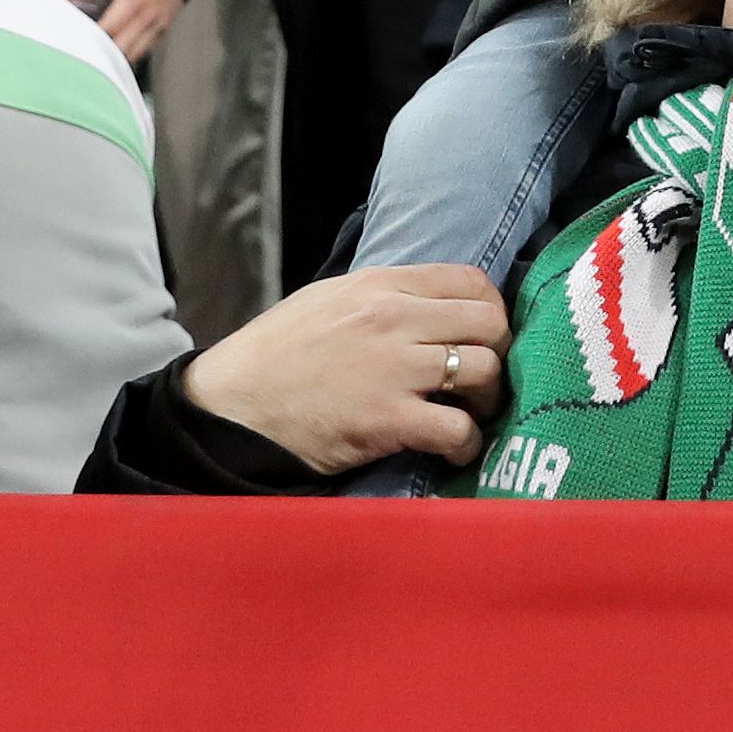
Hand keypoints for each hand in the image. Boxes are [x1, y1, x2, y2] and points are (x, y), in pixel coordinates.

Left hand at [71, 0, 187, 60]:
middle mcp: (148, 16)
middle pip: (121, 48)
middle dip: (101, 49)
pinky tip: (121, 43)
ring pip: (135, 53)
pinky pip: (147, 48)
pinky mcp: (165, 26)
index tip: (75, 33)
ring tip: (100, 46)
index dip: (89, 35)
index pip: (108, 29)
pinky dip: (132, 50)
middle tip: (84, 43)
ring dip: (117, 53)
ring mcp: (159, 24)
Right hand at [177, 266, 509, 473]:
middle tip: (483, 380)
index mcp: (379, 285)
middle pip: (489, 323)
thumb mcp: (327, 300)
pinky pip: (458, 429)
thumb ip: (381, 296)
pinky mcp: (388, 419)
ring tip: (470, 414)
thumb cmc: (276, 354)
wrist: (234, 405)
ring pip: (484, 371)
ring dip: (487, 399)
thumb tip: (429, 306)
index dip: (491, 310)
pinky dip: (467, 443)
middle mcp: (394, 318)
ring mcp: (393, 368)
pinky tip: (454, 450)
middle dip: (498, 353)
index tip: (485, 336)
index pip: (470, 281)